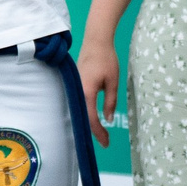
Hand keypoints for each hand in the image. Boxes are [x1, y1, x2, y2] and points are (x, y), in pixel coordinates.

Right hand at [79, 32, 119, 147]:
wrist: (95, 42)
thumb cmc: (106, 60)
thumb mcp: (113, 82)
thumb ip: (110, 102)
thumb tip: (108, 120)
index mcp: (85, 92)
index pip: (91, 118)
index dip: (99, 132)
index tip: (107, 142)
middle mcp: (76, 92)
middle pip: (82, 117)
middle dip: (92, 131)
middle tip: (104, 142)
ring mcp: (73, 89)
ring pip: (79, 111)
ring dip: (88, 123)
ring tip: (99, 133)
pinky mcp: (74, 86)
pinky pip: (78, 104)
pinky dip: (84, 113)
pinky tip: (91, 118)